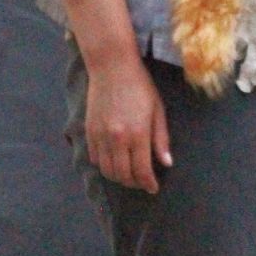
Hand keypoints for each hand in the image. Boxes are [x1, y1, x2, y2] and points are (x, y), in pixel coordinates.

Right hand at [85, 54, 171, 193]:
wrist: (112, 67)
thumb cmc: (140, 86)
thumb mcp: (158, 111)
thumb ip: (161, 139)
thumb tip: (166, 163)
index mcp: (137, 134)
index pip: (142, 170)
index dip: (148, 183)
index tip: (153, 188)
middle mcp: (116, 138)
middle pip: (123, 174)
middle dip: (134, 183)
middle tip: (142, 182)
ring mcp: (100, 136)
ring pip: (107, 170)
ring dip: (119, 177)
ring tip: (129, 176)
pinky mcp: (89, 131)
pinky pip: (95, 159)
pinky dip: (105, 166)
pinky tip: (114, 163)